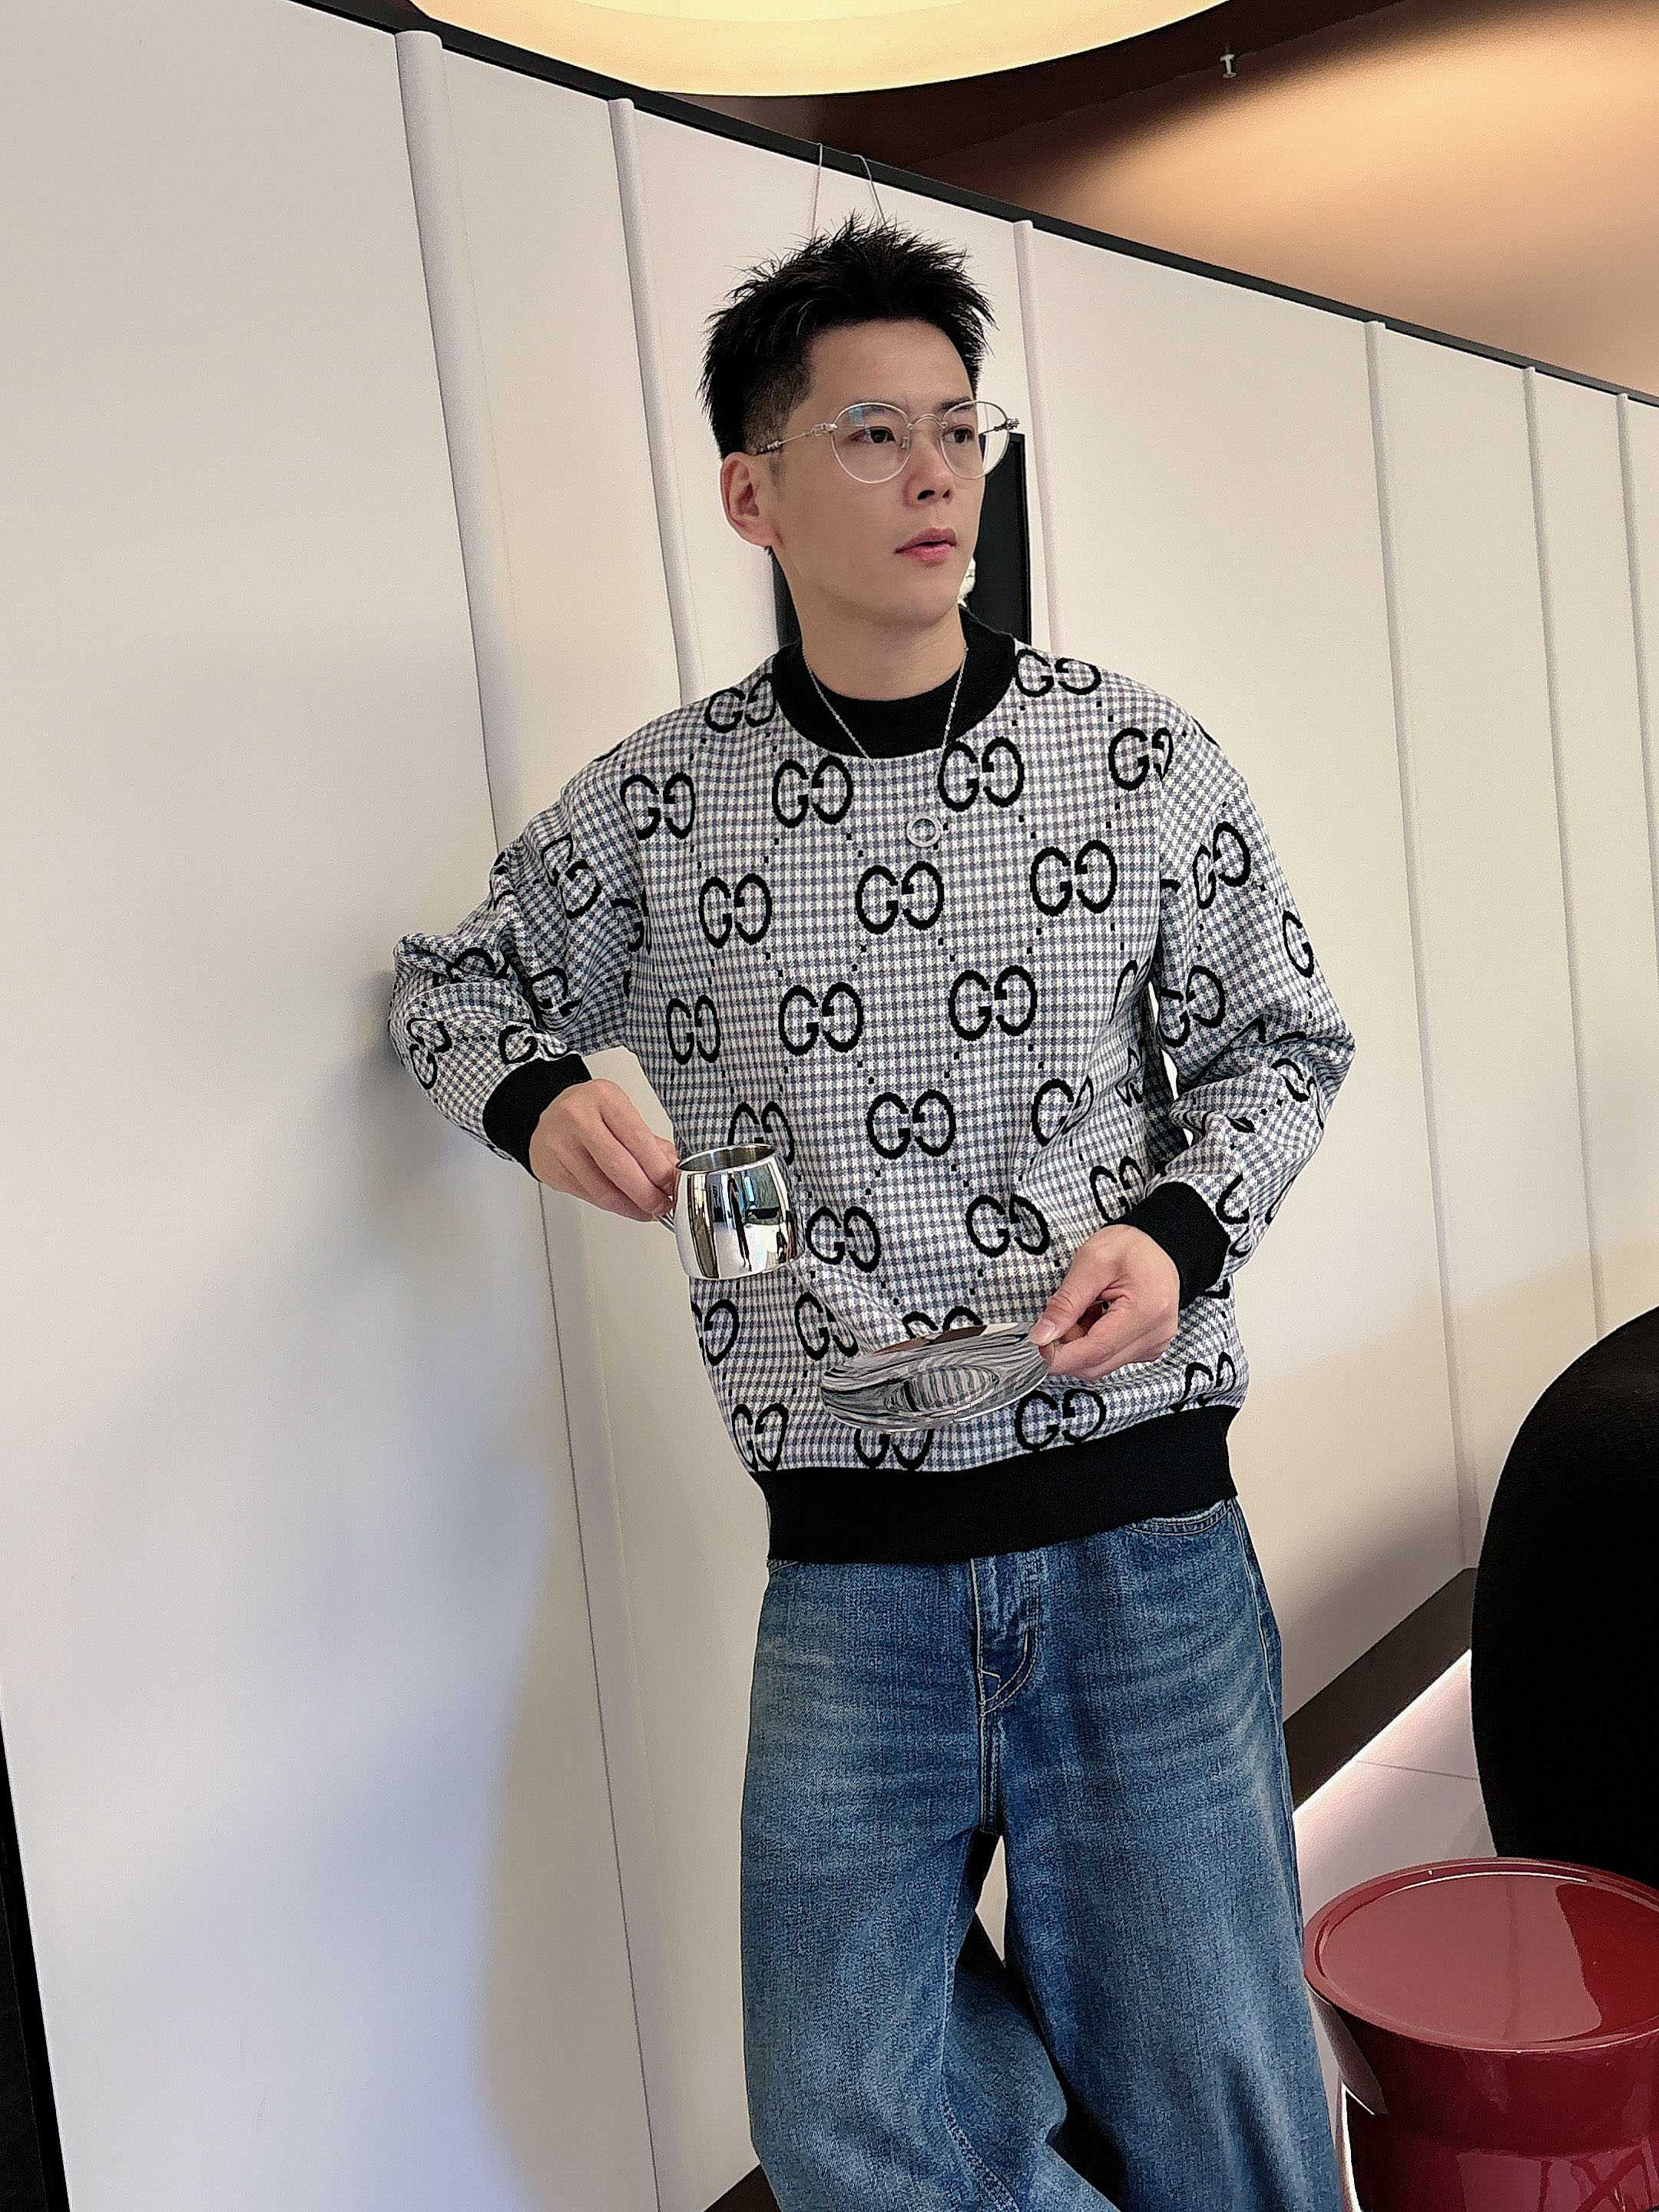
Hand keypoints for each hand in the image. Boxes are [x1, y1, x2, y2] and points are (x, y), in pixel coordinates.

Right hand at [527, 1077, 678, 1222]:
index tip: (672, 1184)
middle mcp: (577, 1119)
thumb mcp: (622, 1113)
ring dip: (631, 1207)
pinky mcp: (551, 1171)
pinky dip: (613, 1206)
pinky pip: (589, 1197)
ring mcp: (560, 1146)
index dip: (659, 1169)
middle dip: (647, 1194)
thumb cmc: (591, 1113)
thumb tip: (673, 1175)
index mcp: (603, 1098)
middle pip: (619, 1167)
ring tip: (648, 1210)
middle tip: (662, 1205)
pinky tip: (625, 1205)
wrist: (551, 1116)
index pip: (637, 1139)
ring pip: (603, 1190)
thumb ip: (650, 1143)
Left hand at [1026, 1226, 1180, 1382]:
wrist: (1154, 1245)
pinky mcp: (1148, 1347)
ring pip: (1102, 1363)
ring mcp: (1154, 1343)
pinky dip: (1093, 1342)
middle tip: (1058, 1319)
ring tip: (1082, 1311)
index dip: (1061, 1355)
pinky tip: (1095, 1318)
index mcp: (1146, 1310)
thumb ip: (1065, 1302)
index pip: (1097, 1350)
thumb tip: (1043, 1335)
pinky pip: (1111, 1357)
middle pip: (1098, 1364)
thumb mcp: (1090, 1262)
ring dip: (1080, 1344)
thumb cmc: (1130, 1247)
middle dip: (1068, 1348)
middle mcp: (1156, 1333)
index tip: (1039, 1345)